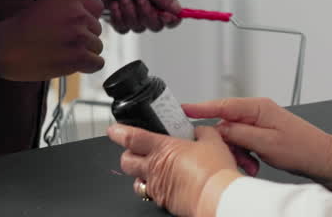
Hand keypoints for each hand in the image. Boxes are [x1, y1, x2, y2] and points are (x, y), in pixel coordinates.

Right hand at [0, 0, 103, 80]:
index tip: (69, 25)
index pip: (98, 8)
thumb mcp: (50, 4)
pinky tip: (71, 64)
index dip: (86, 19)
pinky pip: (97, 63)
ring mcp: (79, 34)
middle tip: (61, 41)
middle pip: (98, 29)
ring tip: (61, 52)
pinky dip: (87, 66)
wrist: (4, 47)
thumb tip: (96, 22)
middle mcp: (78, 12)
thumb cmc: (24, 28)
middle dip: (84, 38)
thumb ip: (74, 8)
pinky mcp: (77, 56)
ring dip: (83, 53)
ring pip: (97, 47)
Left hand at [78, 0, 182, 33]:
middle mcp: (147, 5)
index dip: (171, 19)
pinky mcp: (117, 19)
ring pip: (139, 28)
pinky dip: (118, 17)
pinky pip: (123, 29)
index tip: (165, 15)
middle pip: (157, 25)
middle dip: (147, 14)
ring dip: (130, 13)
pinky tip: (112, 4)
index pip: (172, 14)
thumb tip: (178, 10)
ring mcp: (132, 13)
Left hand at [108, 123, 240, 216]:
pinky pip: (151, 193)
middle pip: (126, 161)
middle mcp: (155, 168)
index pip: (131, 138)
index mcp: (163, 149)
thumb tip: (199, 131)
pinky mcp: (163, 201)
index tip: (114, 129)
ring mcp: (157, 187)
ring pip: (136, 180)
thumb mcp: (212, 141)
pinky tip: (168, 183)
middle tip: (134, 150)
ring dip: (140, 174)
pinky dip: (156, 187)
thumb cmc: (214, 171)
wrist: (217, 197)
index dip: (118, 132)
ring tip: (152, 169)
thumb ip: (202, 132)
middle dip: (126, 154)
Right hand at [183, 98, 331, 189]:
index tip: (183, 108)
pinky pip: (242, 142)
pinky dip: (244, 154)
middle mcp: (257, 111)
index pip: (222, 105)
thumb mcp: (266, 143)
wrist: (321, 157)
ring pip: (233, 136)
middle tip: (236, 157)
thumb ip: (239, 133)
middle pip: (225, 124)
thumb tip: (219, 129)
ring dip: (237, 152)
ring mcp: (259, 122)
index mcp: (258, 107)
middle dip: (226, 143)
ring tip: (249, 164)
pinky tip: (252, 164)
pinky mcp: (261, 133)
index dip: (201, 108)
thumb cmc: (301, 148)